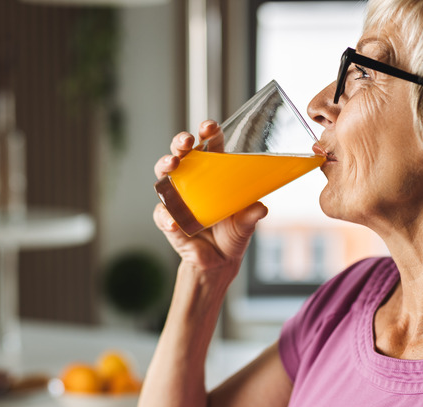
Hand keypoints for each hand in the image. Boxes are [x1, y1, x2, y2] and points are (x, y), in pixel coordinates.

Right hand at [153, 121, 267, 271]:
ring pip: (164, 174)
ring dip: (165, 165)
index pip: (209, 146)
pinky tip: (173, 221)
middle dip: (180, 143)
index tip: (209, 127)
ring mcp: (177, 198)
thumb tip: (260, 208)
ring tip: (172, 165)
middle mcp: (192, 181)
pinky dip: (166, 217)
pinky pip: (162, 214)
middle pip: (181, 153)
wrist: (219, 263)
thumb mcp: (245, 224)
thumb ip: (250, 216)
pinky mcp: (168, 219)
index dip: (208, 133)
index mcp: (213, 174)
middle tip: (186, 142)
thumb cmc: (233, 234)